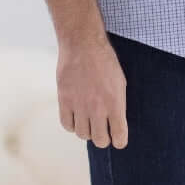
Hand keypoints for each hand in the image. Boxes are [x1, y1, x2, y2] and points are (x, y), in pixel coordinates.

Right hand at [56, 34, 128, 148]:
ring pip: (82, 134)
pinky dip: (72, 124)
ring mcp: (79, 105)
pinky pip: (67, 125)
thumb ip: (118, 105)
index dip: (119, 140)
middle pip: (99, 140)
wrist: (83, 44)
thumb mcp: (120, 82)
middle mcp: (97, 108)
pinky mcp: (64, 100)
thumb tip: (115, 124)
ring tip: (89, 120)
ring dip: (87, 130)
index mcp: (115, 103)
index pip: (118, 137)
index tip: (118, 138)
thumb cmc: (105, 61)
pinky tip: (76, 116)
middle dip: (103, 138)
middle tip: (103, 131)